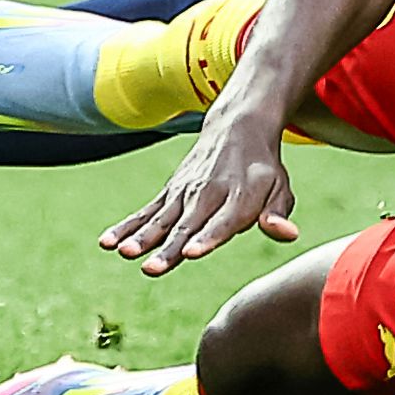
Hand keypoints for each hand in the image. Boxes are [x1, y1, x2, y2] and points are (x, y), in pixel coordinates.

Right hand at [103, 108, 297, 274]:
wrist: (237, 126)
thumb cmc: (262, 169)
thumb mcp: (280, 188)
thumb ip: (278, 213)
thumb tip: (287, 233)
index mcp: (239, 197)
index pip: (222, 222)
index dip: (207, 238)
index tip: (190, 253)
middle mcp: (208, 194)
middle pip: (187, 225)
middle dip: (168, 248)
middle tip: (150, 268)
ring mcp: (184, 193)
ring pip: (162, 219)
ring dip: (142, 237)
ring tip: (125, 253)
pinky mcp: (169, 193)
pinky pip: (146, 212)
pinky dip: (127, 226)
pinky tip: (108, 242)